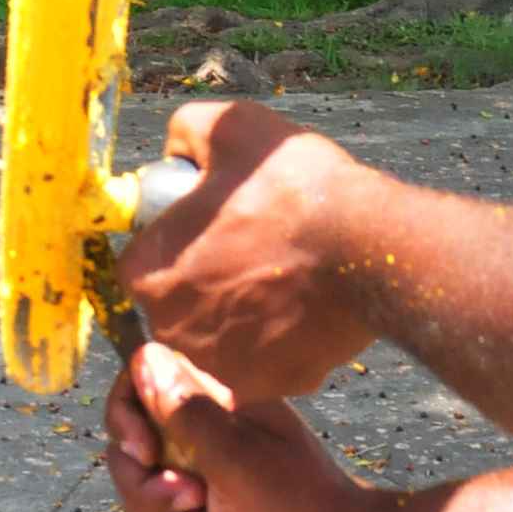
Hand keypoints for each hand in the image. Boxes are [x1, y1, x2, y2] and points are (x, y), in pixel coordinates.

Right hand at [105, 344, 404, 511]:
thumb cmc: (301, 507)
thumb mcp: (239, 459)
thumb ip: (188, 412)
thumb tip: (146, 357)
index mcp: (212, 411)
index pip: (139, 391)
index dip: (126, 422)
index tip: (143, 454)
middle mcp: (202, 444)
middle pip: (131, 465)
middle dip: (153, 499)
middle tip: (194, 503)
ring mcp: (205, 488)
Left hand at [117, 99, 378, 401]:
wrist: (369, 245)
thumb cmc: (295, 188)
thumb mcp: (229, 127)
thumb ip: (184, 133)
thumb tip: (175, 152)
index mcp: (149, 272)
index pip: (143, 261)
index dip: (175, 242)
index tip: (210, 228)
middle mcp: (171, 329)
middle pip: (176, 304)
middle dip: (203, 282)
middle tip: (250, 251)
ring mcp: (219, 363)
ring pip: (217, 337)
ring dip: (237, 314)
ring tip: (280, 278)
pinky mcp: (267, 384)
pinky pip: (260, 361)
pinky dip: (276, 341)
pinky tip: (301, 308)